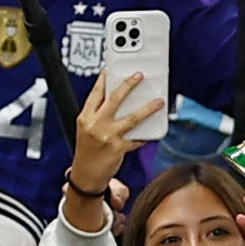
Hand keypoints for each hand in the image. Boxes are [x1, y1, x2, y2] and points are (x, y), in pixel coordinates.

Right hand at [66, 71, 159, 201]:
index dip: (104, 79)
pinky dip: (144, 135)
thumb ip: (98, 115)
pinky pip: (136, 139)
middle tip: (139, 75)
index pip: (96, 93)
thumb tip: (118, 101)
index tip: (112, 69)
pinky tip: (152, 130)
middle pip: (115, 99)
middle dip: (128, 85)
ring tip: (159, 101)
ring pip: (132, 118)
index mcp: (85, 117)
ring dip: (148, 108)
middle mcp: (96, 125)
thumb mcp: (86, 129)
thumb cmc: (87, 152)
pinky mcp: (118, 148)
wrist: (85, 176)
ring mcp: (108, 136)